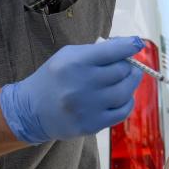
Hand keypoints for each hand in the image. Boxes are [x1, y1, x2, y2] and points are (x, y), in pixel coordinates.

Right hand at [0, 36, 144, 143]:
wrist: (31, 111)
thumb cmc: (54, 78)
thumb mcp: (68, 56)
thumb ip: (96, 51)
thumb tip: (127, 46)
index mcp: (74, 63)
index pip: (111, 51)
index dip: (129, 46)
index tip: (137, 43)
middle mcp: (81, 85)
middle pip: (121, 71)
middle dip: (128, 66)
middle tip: (128, 65)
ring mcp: (87, 107)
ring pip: (125, 92)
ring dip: (131, 83)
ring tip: (129, 78)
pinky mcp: (92, 125)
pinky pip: (122, 112)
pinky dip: (128, 102)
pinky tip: (124, 96)